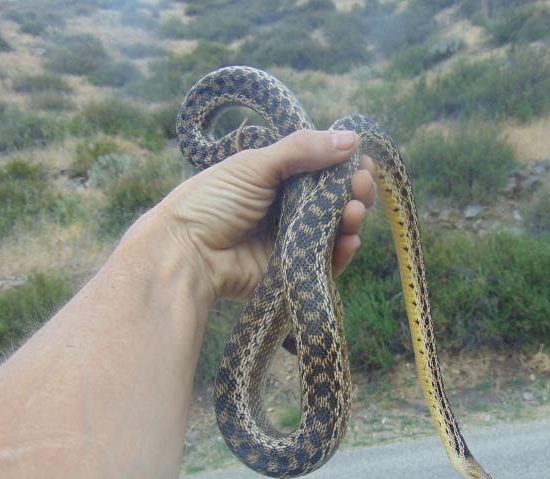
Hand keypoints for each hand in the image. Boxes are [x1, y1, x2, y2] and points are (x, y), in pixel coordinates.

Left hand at [157, 129, 376, 299]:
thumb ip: (302, 150)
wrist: (186, 253)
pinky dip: (342, 252)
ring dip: (352, 219)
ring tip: (354, 211)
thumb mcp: (255, 165)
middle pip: (334, 199)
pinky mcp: (292, 270)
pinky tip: (351, 240)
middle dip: (354, 191)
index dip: (344, 165)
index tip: (362, 160)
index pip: (321, 169)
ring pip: (334, 229)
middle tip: (362, 184)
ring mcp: (291, 239)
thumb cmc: (213, 201)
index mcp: (276, 178)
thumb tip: (351, 138)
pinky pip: (326, 262)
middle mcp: (287, 207)